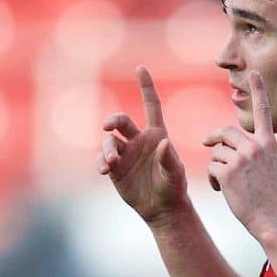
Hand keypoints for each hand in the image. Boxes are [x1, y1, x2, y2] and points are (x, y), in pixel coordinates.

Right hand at [96, 66, 187, 224]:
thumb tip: (164, 143)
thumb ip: (169, 159)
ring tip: (111, 161)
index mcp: (157, 134)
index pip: (150, 104)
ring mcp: (125, 153)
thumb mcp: (175, 174)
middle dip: (113, 121)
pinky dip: (100, 162)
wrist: (162, 208)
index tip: (140, 68)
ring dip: (107, 148)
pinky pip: (102, 159)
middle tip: (108, 127)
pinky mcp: (114, 168)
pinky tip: (104, 169)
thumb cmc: (173, 187)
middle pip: (121, 121)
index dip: (146, 86)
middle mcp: (138, 139)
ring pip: (108, 141)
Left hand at [203, 71, 276, 238]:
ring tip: (226, 183)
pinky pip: (211, 168)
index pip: (263, 111)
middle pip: (225, 131)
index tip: (254, 73)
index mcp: (269, 143)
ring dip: (216, 166)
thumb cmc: (273, 198)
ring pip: (216, 152)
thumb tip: (234, 145)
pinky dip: (213, 180)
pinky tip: (223, 191)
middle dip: (213, 138)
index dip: (258, 90)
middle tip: (207, 143)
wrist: (275, 219)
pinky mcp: (228, 172)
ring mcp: (242, 158)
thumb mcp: (271, 168)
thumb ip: (257, 152)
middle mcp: (255, 146)